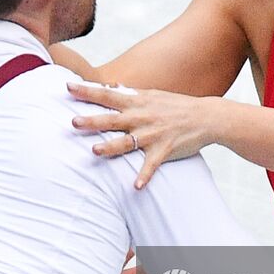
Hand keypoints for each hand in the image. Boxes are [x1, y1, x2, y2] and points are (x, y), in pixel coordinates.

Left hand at [67, 83, 215, 188]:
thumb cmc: (176, 106)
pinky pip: (152, 165)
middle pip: (112, 119)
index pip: (107, 95)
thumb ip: (130, 94)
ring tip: (94, 151)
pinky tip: (136, 187)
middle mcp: (142, 117)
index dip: (87, 91)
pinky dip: (144, 176)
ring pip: (128, 142)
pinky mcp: (164, 150)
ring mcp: (153, 134)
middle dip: (93, 120)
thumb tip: (111, 86)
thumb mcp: (152, 95)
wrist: (206, 117)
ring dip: (111, 147)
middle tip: (73, 122)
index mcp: (137, 102)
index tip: (68, 87)